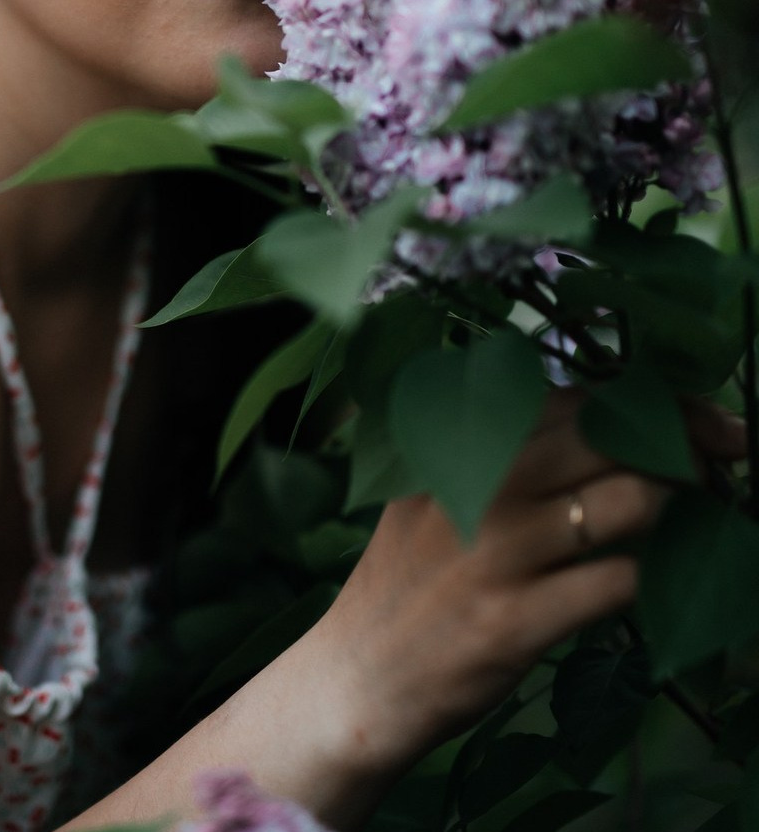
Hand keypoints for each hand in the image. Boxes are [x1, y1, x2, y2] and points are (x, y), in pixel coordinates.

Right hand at [304, 391, 746, 775]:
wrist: (362, 672)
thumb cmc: (411, 576)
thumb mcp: (429, 490)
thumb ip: (494, 449)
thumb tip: (605, 420)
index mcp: (453, 442)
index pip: (574, 397)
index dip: (655, 405)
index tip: (706, 422)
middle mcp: (475, 484)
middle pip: (611, 438)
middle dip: (681, 452)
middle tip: (707, 474)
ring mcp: (495, 552)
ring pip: (629, 504)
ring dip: (664, 514)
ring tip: (657, 529)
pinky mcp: (515, 621)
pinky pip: (617, 583)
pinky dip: (635, 581)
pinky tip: (620, 586)